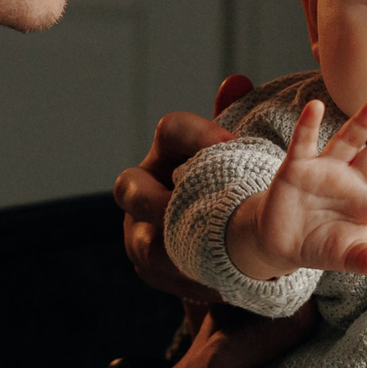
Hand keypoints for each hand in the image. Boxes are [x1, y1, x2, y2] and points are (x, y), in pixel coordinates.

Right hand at [117, 73, 256, 301]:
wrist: (225, 241)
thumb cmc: (230, 190)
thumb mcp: (238, 161)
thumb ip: (236, 124)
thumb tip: (234, 79)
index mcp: (169, 151)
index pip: (170, 129)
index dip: (197, 134)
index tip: (233, 146)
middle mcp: (143, 185)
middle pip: (129, 186)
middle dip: (160, 200)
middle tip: (198, 211)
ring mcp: (138, 227)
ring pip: (140, 240)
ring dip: (174, 251)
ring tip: (210, 260)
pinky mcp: (148, 264)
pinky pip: (158, 275)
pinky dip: (188, 282)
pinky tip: (220, 287)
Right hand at [226, 97, 366, 279]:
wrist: (282, 242)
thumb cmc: (321, 245)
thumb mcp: (343, 256)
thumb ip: (362, 259)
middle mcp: (352, 179)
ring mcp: (325, 169)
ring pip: (347, 141)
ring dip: (362, 123)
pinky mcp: (297, 167)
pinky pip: (304, 143)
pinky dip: (308, 125)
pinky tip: (314, 107)